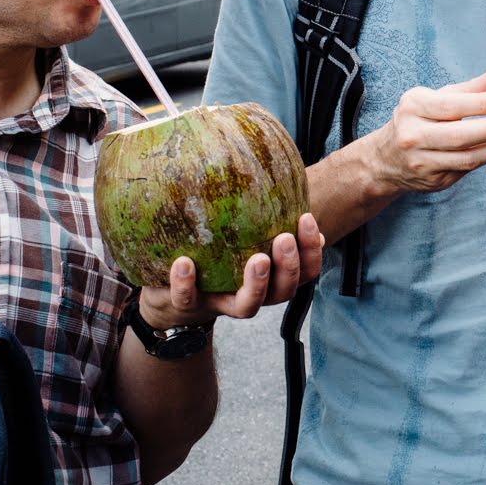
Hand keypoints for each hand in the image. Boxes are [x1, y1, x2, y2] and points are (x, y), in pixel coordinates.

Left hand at [137, 212, 324, 328]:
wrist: (174, 290)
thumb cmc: (217, 252)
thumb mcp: (242, 231)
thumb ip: (263, 214)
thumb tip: (282, 177)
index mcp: (272, 276)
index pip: (305, 269)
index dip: (311, 250)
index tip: (306, 217)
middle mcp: (254, 294)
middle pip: (284, 291)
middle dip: (289, 266)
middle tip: (284, 238)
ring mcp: (222, 302)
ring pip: (247, 306)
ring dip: (257, 284)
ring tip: (257, 259)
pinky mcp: (190, 304)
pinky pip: (188, 299)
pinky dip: (186, 283)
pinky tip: (184, 262)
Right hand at [370, 67, 485, 193]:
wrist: (386, 159)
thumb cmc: (418, 120)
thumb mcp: (437, 99)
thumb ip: (471, 89)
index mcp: (413, 107)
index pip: (451, 106)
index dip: (482, 104)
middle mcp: (413, 135)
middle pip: (459, 135)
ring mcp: (422, 162)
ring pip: (467, 157)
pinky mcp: (434, 180)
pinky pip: (468, 168)